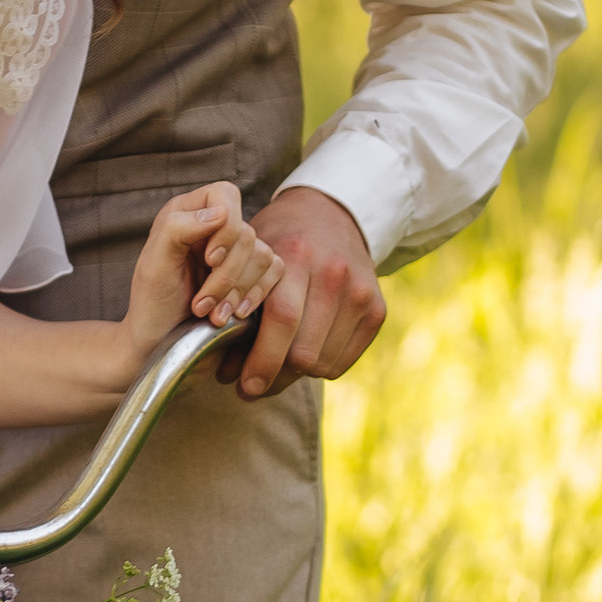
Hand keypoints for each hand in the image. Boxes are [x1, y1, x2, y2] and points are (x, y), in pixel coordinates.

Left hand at [121, 182, 284, 374]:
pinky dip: (256, 297)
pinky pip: (275, 275)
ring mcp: (238, 253)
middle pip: (246, 234)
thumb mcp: (155, 265)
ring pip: (263, 257)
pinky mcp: (255, 277)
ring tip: (213, 315)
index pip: (225, 194)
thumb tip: (220, 211)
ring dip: (238, 292)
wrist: (163, 346)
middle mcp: (215, 228)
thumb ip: (177, 229)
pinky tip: (234, 314)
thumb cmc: (153, 304)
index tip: (209, 259)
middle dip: (226, 276)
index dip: (226, 226)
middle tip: (200, 304)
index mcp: (189, 214)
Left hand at [224, 187, 384, 396]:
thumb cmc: (281, 241)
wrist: (332, 215)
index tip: (242, 387)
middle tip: (250, 386)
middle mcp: (335, 275)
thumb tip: (225, 370)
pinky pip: (341, 363)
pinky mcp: (376, 311)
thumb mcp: (253, 257)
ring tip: (274, 366)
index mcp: (297, 256)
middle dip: (273, 378)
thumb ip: (237, 304)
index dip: (261, 361)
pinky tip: (301, 353)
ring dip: (294, 375)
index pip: (282, 320)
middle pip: (304, 352)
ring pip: (322, 364)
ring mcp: (360, 294)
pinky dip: (318, 368)